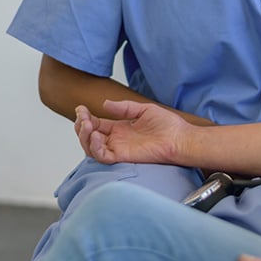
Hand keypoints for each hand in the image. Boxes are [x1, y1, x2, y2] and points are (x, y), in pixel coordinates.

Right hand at [74, 100, 189, 164]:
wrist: (180, 138)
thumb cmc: (168, 126)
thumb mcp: (143, 109)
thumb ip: (124, 107)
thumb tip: (105, 103)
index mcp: (120, 129)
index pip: (95, 124)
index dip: (85, 117)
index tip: (81, 108)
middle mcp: (116, 140)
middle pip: (89, 136)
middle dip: (81, 126)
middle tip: (83, 116)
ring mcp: (118, 149)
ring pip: (91, 147)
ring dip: (84, 136)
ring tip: (87, 124)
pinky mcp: (122, 157)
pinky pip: (102, 156)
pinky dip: (95, 147)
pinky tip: (97, 136)